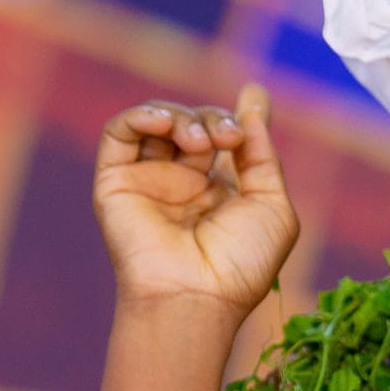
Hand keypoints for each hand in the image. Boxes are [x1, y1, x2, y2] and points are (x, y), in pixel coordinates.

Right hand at [93, 84, 298, 322]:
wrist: (197, 295)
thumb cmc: (242, 263)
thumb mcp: (272, 206)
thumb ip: (264, 155)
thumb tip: (254, 104)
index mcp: (221, 193)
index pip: (225, 141)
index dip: (239, 116)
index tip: (254, 95)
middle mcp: (184, 185)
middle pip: (196, 125)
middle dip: (217, 119)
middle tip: (230, 137)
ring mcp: (149, 181)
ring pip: (158, 122)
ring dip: (184, 118)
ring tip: (202, 141)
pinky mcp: (116, 182)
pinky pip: (119, 132)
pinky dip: (142, 116)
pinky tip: (167, 124)